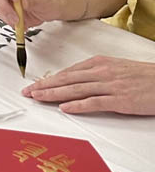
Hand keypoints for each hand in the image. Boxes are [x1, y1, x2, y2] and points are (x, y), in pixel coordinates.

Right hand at [0, 0, 63, 27]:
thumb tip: (23, 1)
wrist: (48, 9)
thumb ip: (34, 1)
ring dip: (6, 14)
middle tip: (16, 16)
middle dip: (4, 4)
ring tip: (19, 21)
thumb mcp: (46, 1)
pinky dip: (7, 19)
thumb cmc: (48, 1)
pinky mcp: (4, 5)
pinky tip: (18, 23)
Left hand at [22, 57, 154, 114]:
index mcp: (99, 63)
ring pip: (75, 89)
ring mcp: (110, 86)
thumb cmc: (143, 76)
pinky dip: (77, 105)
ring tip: (39, 98)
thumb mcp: (116, 68)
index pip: (68, 72)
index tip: (35, 84)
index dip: (49, 79)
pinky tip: (65, 108)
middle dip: (44, 85)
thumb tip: (77, 79)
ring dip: (53, 94)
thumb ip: (96, 73)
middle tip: (28, 92)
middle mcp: (101, 72)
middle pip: (66, 79)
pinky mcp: (119, 99)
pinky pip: (94, 102)